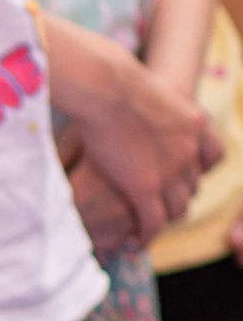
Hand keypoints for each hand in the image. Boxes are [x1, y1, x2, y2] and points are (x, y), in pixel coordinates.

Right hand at [48, 39, 214, 245]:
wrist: (106, 86)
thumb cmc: (112, 79)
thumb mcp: (150, 91)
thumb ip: (152, 106)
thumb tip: (132, 108)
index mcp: (195, 124)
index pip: (213, 156)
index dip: (200, 168)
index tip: (185, 173)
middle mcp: (190, 150)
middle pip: (192, 185)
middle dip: (178, 196)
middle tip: (160, 205)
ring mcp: (171, 172)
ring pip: (177, 208)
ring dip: (163, 220)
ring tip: (148, 227)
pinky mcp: (146, 188)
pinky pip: (153, 221)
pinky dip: (147, 233)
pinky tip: (136, 240)